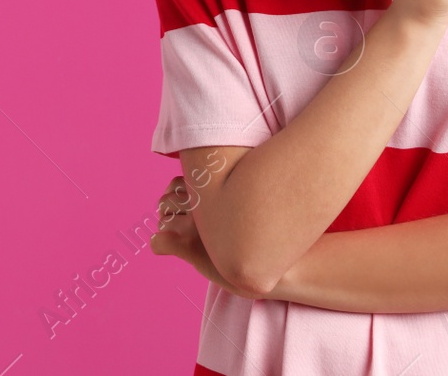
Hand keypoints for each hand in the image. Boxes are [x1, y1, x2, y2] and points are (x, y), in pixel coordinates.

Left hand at [150, 175, 267, 300]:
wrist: (288, 265)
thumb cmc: (272, 235)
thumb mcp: (252, 203)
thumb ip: (228, 193)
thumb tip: (207, 188)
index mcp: (216, 187)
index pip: (178, 183)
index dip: (178, 193)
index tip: (186, 204)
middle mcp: (205, 202)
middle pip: (166, 200)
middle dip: (169, 210)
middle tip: (182, 223)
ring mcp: (197, 225)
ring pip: (162, 220)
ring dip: (166, 227)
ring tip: (180, 236)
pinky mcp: (191, 247)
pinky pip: (159, 242)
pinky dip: (160, 245)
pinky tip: (169, 249)